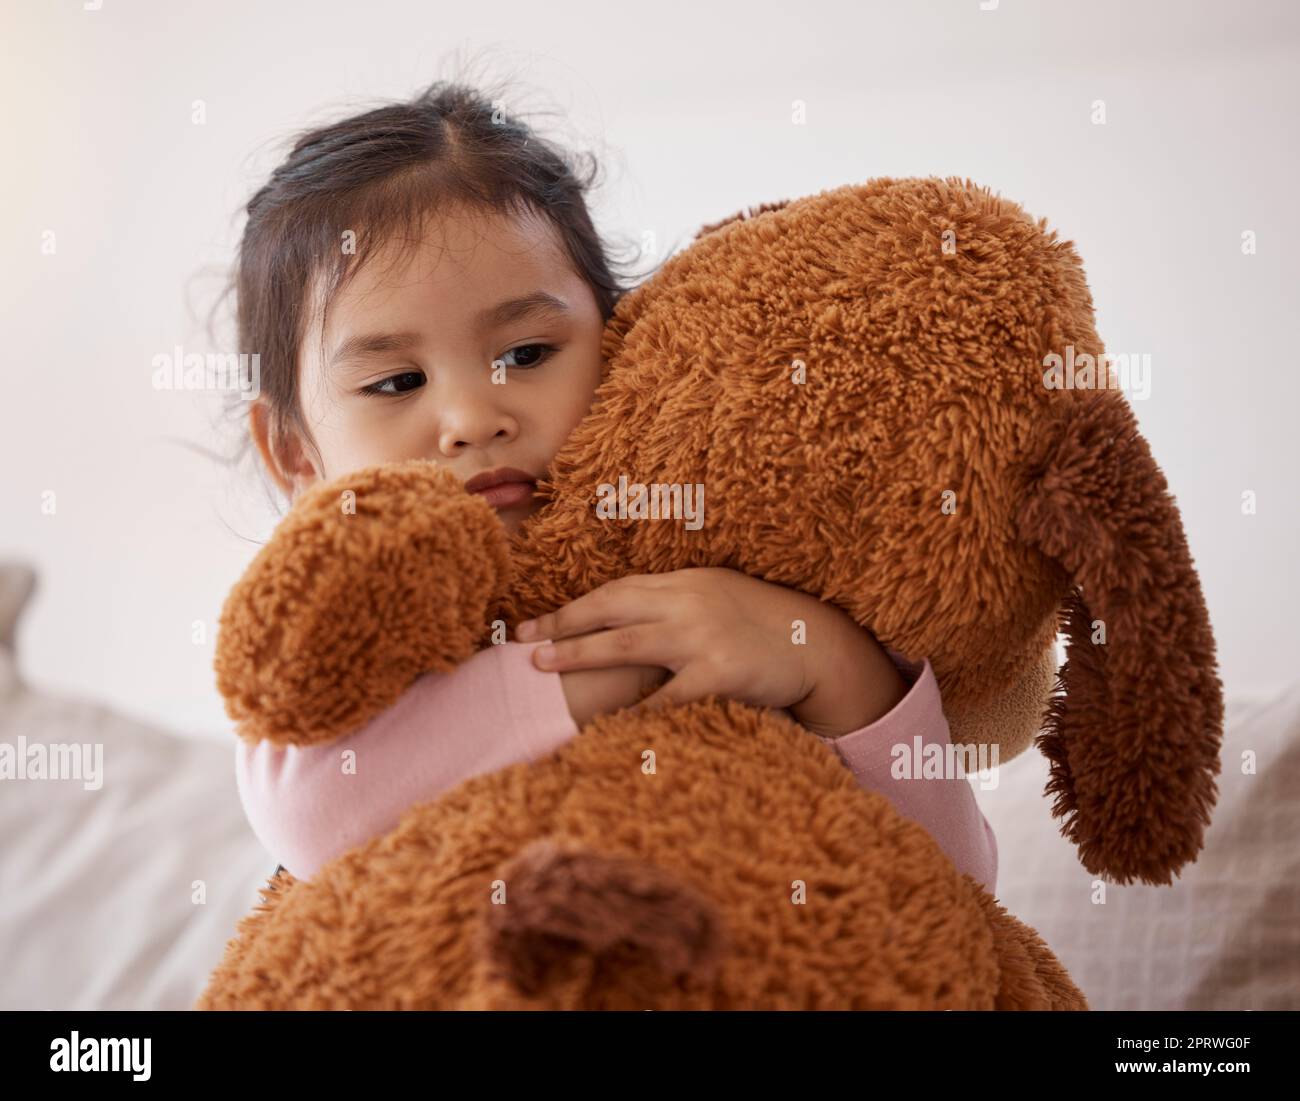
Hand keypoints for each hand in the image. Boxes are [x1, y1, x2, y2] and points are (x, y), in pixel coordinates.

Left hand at [515, 568, 905, 736]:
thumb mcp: (716, 596)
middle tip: (523, 641)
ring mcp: (702, 635)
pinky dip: (637, 708)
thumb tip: (624, 614)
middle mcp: (687, 601)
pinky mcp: (721, 670)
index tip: (534, 623)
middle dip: (562, 624)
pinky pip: (668, 694)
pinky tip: (607, 721)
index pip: (615, 591)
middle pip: (610, 608)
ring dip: (579, 654)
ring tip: (543, 665)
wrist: (816, 643)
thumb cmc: (761, 623)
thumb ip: (674, 601)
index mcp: (683, 582)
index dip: (571, 607)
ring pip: (626, 643)